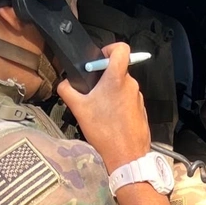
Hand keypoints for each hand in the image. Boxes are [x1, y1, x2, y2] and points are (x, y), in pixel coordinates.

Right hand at [58, 43, 150, 171]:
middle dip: (104, 78)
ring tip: (100, 109)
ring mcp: (138, 98)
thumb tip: (64, 83)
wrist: (127, 156)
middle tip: (92, 92)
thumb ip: (68, 90)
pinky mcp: (141, 110)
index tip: (100, 58)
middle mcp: (131, 85)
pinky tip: (110, 120)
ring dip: (111, 94)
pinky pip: (128, 101)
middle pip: (118, 71)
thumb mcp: (78, 109)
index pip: (122, 49)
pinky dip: (118, 105)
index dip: (110, 48)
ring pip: (122, 87)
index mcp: (117, 78)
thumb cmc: (105, 131)